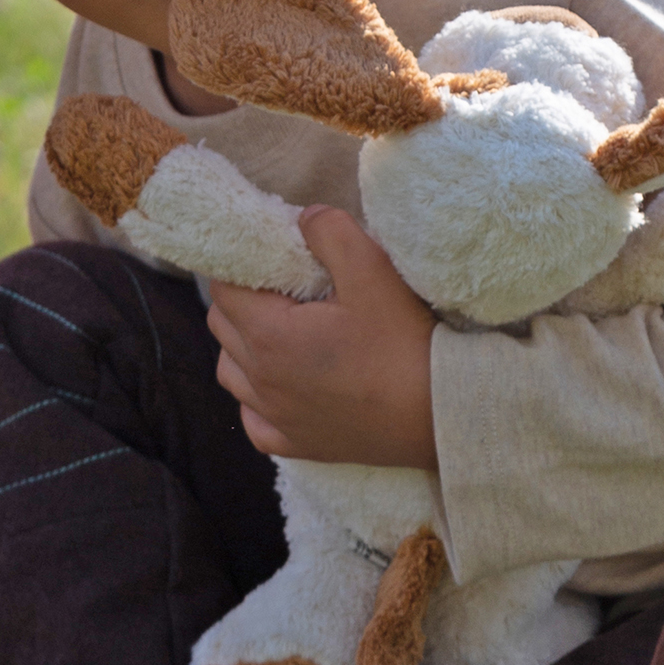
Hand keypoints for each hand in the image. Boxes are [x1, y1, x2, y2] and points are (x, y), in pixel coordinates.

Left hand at [208, 207, 438, 468]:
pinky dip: (258, 399)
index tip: (272, 259)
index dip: (242, 266)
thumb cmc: (406, 343)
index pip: (224, 288)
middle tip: (285, 289)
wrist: (442, 413)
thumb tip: (303, 219)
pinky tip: (286, 386)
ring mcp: (276, 417)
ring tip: (284, 334)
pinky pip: (253, 420)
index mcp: (269, 335)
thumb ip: (330, 232)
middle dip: (242, 300)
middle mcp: (261, 380)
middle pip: (222, 327)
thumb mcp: (373, 271)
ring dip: (244, 348)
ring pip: (231, 373)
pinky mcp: (296, 444)